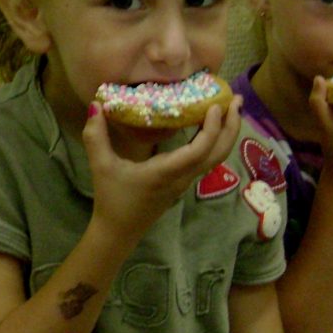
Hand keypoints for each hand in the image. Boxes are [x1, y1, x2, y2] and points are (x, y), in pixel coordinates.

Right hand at [83, 95, 243, 241]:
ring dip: (226, 133)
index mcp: (167, 172)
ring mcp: (185, 181)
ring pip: (216, 158)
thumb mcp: (101, 166)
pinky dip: (214, 141)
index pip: (200, 150)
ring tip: (231, 109)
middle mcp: (183, 177)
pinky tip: (210, 127)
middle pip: (219, 153)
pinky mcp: (183, 182)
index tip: (216, 105)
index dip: (212, 128)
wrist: (118, 232)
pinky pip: (206, 160)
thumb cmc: (112, 199)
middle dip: (231, 127)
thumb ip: (96, 136)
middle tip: (237, 100)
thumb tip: (95, 104)